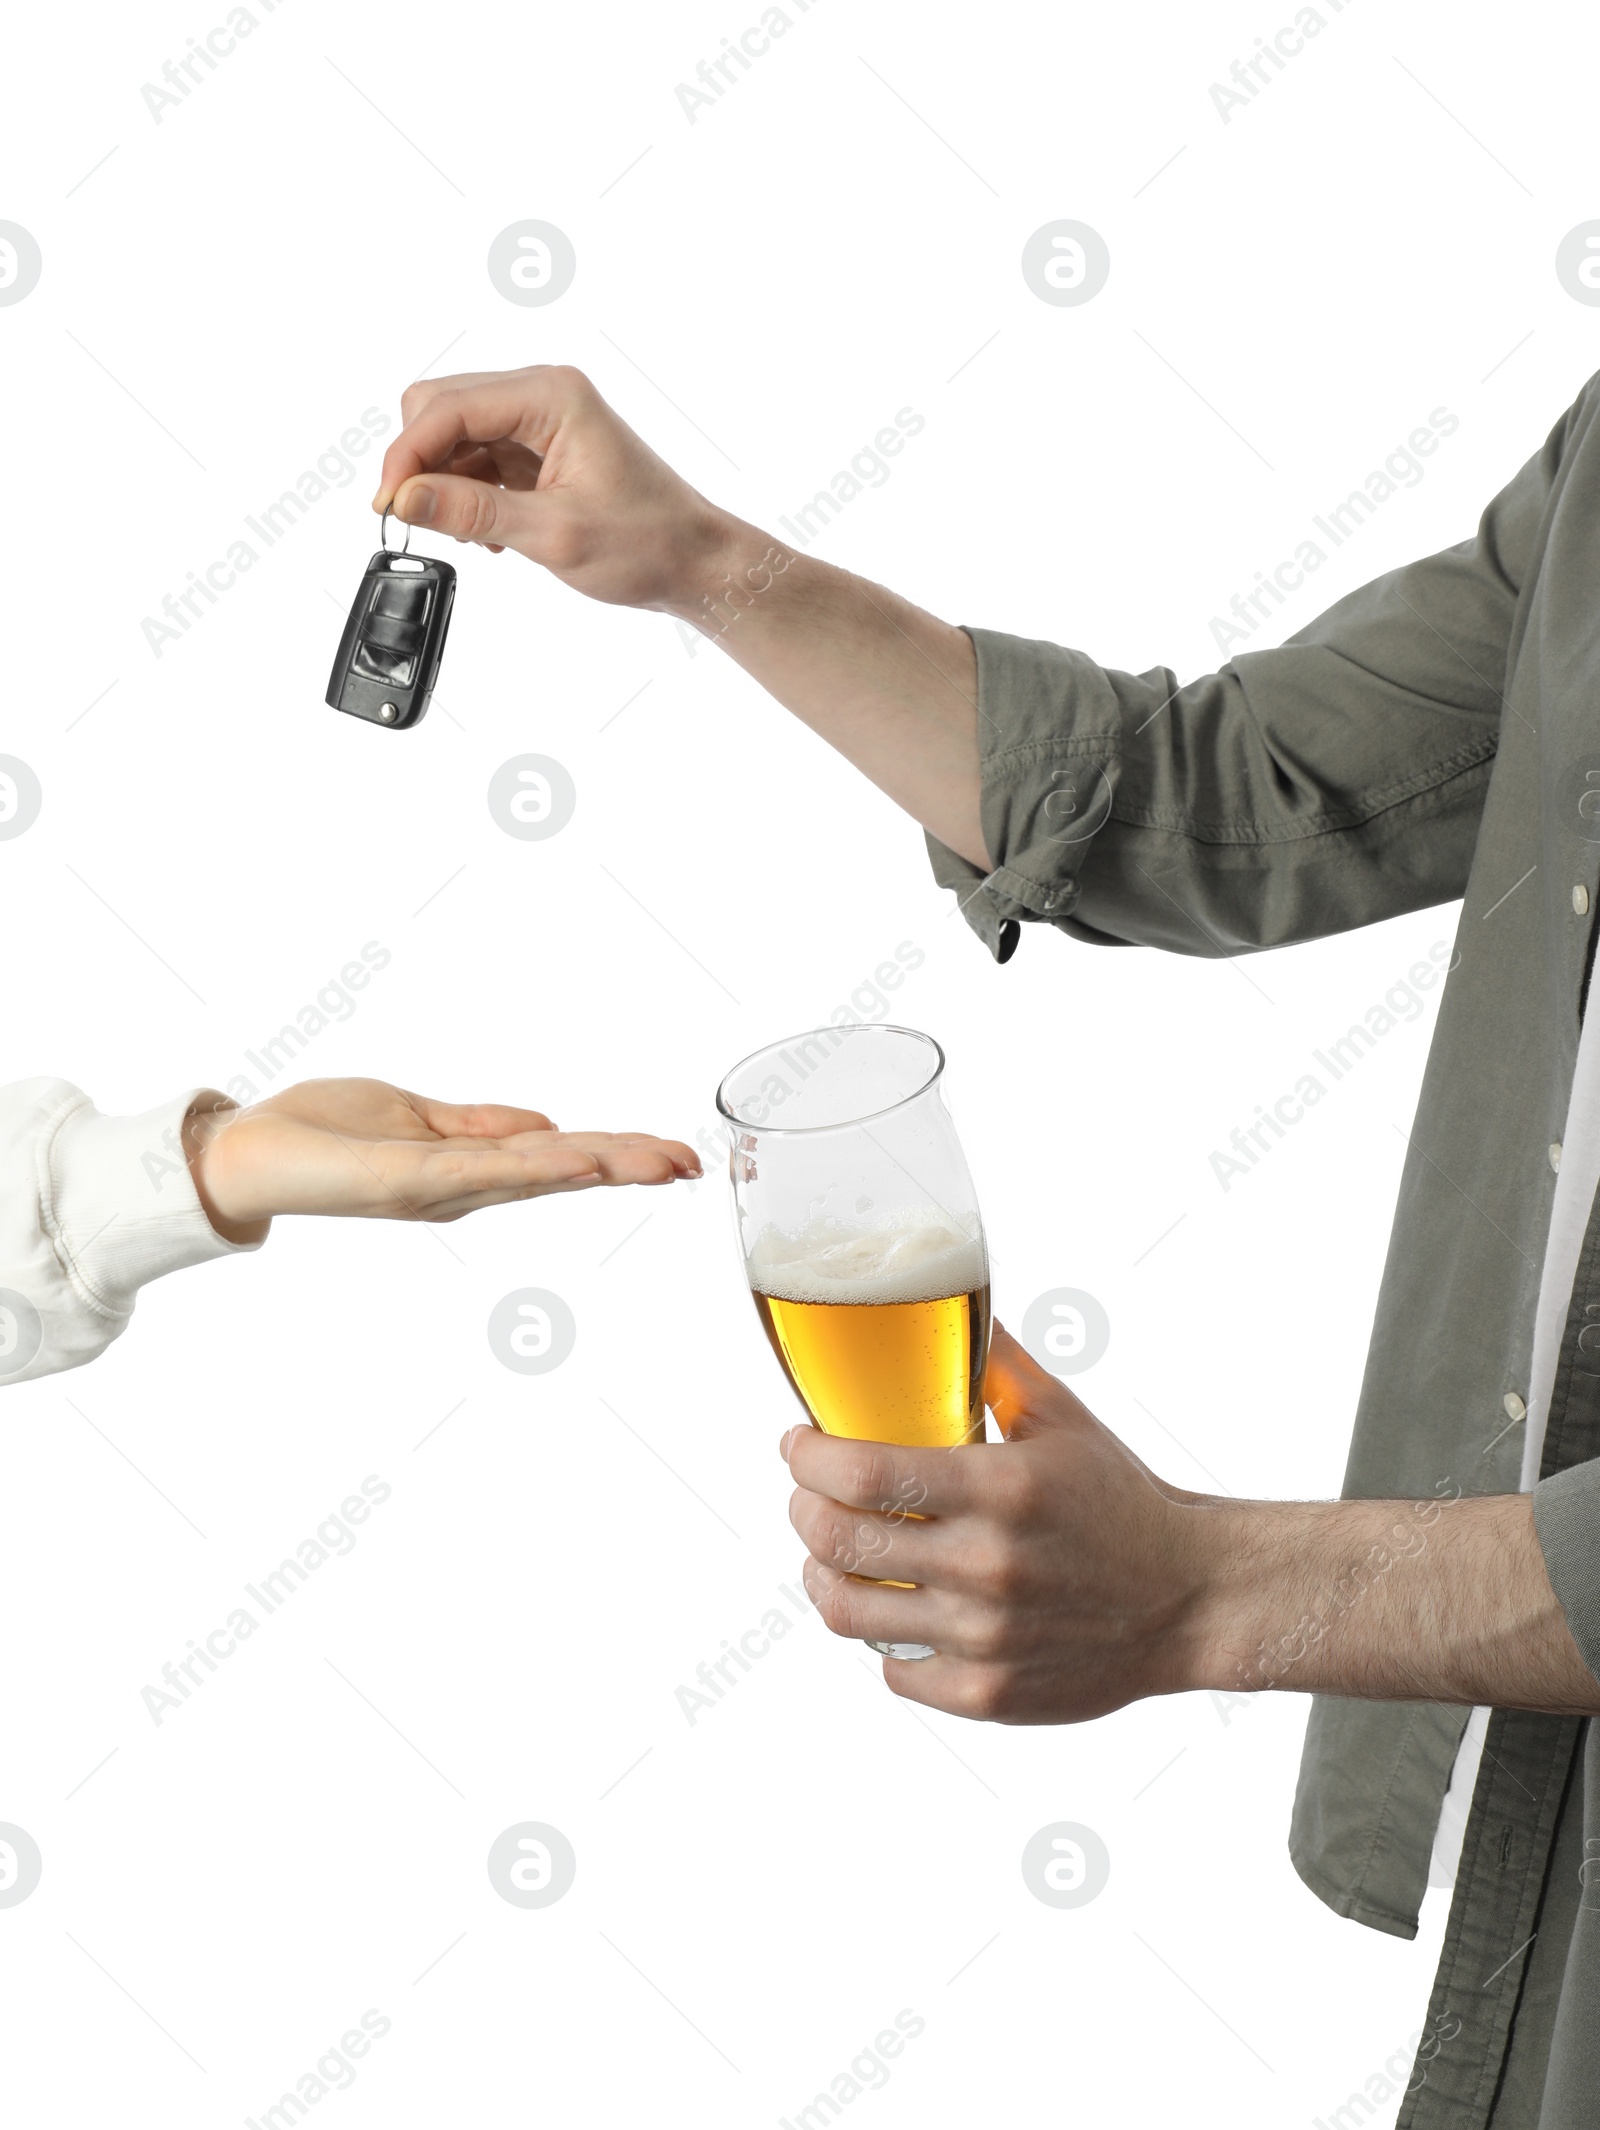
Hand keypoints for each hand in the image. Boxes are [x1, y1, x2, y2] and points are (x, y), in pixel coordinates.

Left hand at [184, 1079, 699, 1244]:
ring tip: (659, 1162)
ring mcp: (440, 1188)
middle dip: (631, 1166)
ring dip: (602, 1166)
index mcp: (471, 1167)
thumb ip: (480, 1125)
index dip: (620, 1155)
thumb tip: (549, 1127)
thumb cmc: (318, 1133)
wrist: (241, 1155)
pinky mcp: (406, 1181)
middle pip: (565, 1169)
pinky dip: (535, 1168)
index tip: (679, 1157)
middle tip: (694, 1164)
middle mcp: (465, 1187)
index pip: (562, 1155)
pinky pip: (481, 1171)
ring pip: (538, 1172)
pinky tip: (578, 1161)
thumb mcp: (416, 1116)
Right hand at [372, 364, 989, 866]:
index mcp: (551, 396)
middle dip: (418, 461)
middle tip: (417, 519)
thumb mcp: (555, 535)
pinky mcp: (542, 450)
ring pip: (454, 433)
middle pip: (439, 407)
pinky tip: (487, 532)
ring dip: (443, 480)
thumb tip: (405, 497)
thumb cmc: (649, 544)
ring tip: (469, 533)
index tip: (387, 505)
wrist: (698, 564)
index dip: (406, 456)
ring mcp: (542, 421)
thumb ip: (474, 512)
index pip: (446, 407)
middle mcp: (543, 395)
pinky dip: (467, 491)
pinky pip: (479, 458)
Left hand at [784, 1326, 1205, 1722]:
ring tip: (826, 1556)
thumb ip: (997, 1364)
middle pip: (839, 1542)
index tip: (796, 1443)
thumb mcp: (1064, 1418)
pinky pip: (893, 1673)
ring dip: (820, 1576)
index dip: (808, 1457)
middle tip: (807, 1495)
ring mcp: (986, 1638)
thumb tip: (948, 1305)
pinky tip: (891, 1613)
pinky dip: (879, 1640)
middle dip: (803, 1509)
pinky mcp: (990, 1695)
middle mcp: (988, 1565)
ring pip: (849, 1612)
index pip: (863, 1473)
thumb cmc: (1120, 1501)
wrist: (1189, 1598)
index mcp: (1002, 1488)